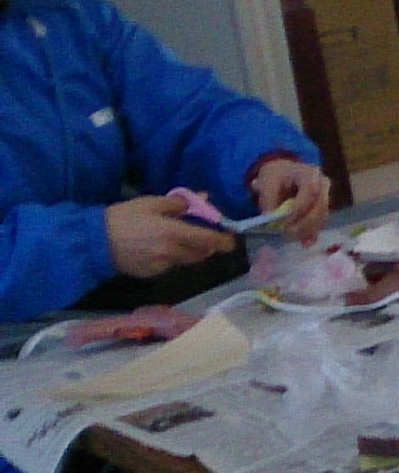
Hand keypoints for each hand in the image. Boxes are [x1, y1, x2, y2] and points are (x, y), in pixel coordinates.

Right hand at [104, 194, 233, 278]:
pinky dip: (171, 258)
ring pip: (185, 261)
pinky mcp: (150, 274)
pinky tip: (158, 249)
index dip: (223, 241)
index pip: (208, 241)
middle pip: (200, 254)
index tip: (230, 239)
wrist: (94, 241)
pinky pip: (169, 266)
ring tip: (177, 239)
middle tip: (202, 235)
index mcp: (174, 233)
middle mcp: (171, 253)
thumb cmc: (123, 217)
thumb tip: (202, 198)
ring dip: (188, 252)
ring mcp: (161, 266)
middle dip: (206, 246)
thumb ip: (180, 203)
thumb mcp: (151, 203)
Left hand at [247, 156, 332, 241]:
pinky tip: (305, 243)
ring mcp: (326, 196)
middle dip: (304, 223)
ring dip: (308, 230)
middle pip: (320, 206)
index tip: (284, 222)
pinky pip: (321, 222)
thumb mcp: (266, 183)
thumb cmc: (275, 175)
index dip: (299, 209)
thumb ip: (268, 200)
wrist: (283, 172)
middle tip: (287, 233)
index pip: (310, 192)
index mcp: (309, 174)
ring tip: (291, 238)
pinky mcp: (324, 208)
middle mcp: (323, 184)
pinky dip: (313, 233)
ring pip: (322, 216)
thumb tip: (271, 219)